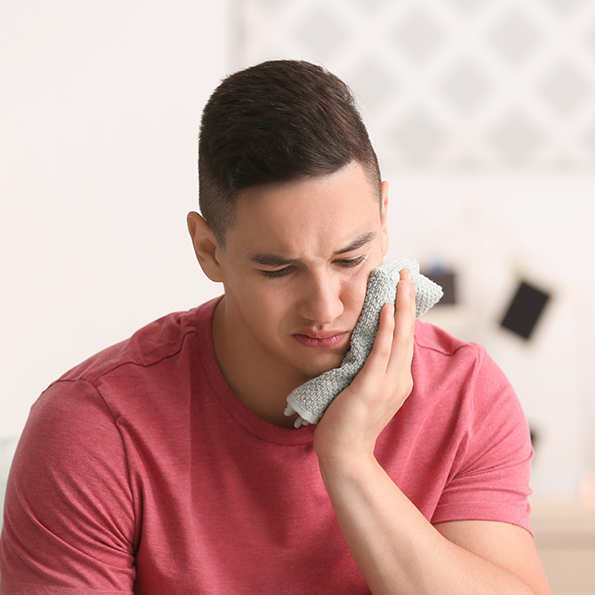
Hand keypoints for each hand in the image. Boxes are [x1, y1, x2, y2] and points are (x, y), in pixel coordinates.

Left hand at [313, 268, 415, 465]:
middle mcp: (399, 379)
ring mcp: (388, 384)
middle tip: (406, 272)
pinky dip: (386, 329)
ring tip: (401, 280)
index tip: (402, 288)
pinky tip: (387, 309)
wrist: (345, 454)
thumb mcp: (363, 389)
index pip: (404, 339)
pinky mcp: (371, 388)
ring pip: (399, 337)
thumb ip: (368, 368)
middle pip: (407, 332)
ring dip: (401, 306)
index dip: (405, 312)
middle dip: (407, 300)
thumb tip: (362, 346)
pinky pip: (381, 352)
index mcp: (398, 379)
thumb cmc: (348, 421)